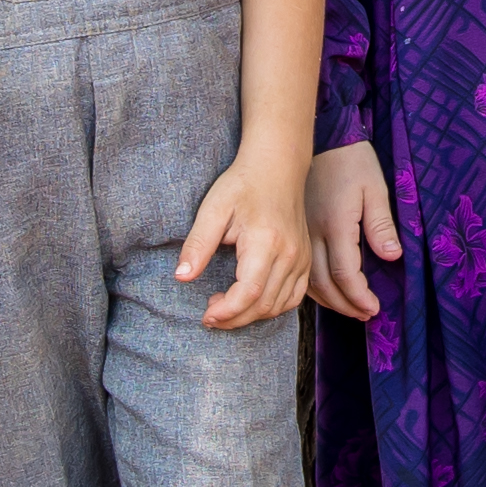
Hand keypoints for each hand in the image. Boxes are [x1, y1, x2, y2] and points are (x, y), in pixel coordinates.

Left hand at [182, 148, 314, 329]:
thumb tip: (181, 276)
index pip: (248, 292)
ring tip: (225, 307)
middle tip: (210, 315)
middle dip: (234, 318)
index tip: (205, 315)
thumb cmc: (242, 185)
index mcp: (265, 242)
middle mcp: (289, 254)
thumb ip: (198, 244)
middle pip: (263, 305)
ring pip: (278, 306)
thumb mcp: (213, 209)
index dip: (226, 312)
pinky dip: (271, 308)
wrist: (277, 168)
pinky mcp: (305, 261)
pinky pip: (293, 298)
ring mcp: (301, 259)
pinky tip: (250, 301)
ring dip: (250, 316)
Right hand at [305, 142, 403, 319]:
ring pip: (308, 279)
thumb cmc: (352, 161)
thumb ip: (382, 225)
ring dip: (329, 300)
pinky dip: (313, 287)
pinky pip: (301, 268)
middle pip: (324, 283)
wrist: (322, 138)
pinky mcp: (297, 230)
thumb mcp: (375, 188)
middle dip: (345, 305)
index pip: (345, 273)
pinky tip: (326, 293)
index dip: (360, 296)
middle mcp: (313, 233)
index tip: (374, 308)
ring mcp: (301, 232)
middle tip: (365, 315)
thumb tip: (392, 257)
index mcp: (335, 224)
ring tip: (349, 309)